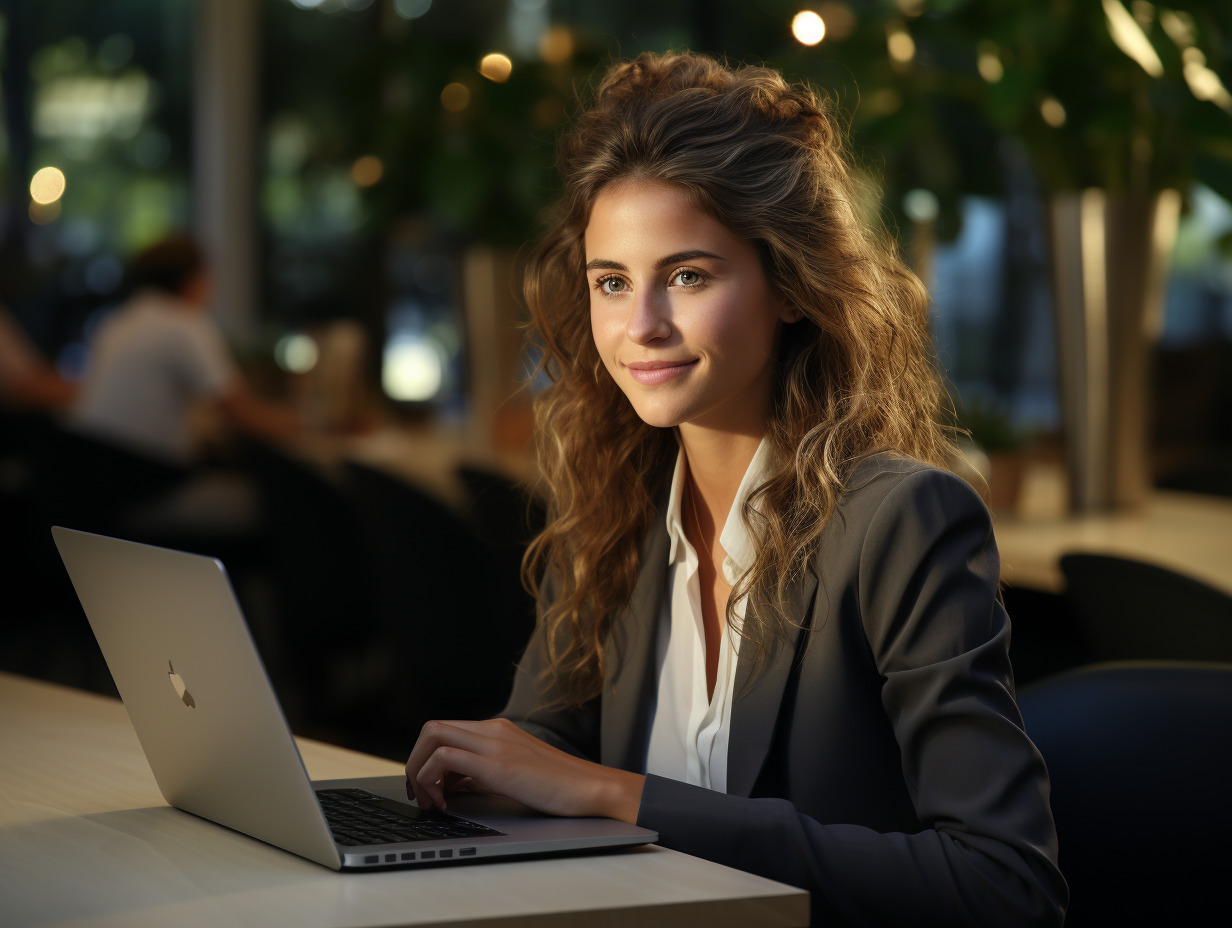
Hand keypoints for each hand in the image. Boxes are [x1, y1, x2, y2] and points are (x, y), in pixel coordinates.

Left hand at [404, 717, 644, 822]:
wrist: (591, 788)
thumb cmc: (558, 787)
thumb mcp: (512, 774)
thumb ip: (481, 774)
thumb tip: (450, 786)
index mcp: (497, 730)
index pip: (444, 730)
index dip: (424, 758)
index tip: (426, 788)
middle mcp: (493, 730)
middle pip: (431, 728)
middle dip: (415, 762)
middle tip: (420, 794)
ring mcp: (495, 743)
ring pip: (433, 736)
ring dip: (419, 769)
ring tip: (431, 801)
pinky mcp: (498, 764)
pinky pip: (446, 758)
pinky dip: (432, 780)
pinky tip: (445, 803)